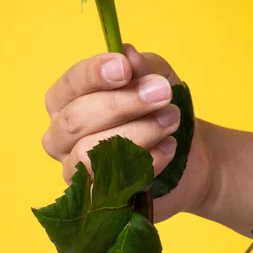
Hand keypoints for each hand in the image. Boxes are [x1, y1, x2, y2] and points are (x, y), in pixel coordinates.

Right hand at [42, 45, 214, 222]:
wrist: (190, 152)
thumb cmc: (160, 106)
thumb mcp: (158, 77)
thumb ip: (142, 66)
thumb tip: (126, 53)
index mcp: (68, 98)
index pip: (71, 82)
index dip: (94, 73)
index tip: (125, 68)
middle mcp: (62, 133)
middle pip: (76, 118)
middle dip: (121, 104)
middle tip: (162, 93)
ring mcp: (75, 170)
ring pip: (89, 153)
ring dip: (136, 133)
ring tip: (170, 121)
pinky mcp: (95, 199)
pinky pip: (110, 183)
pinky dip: (145, 162)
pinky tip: (168, 148)